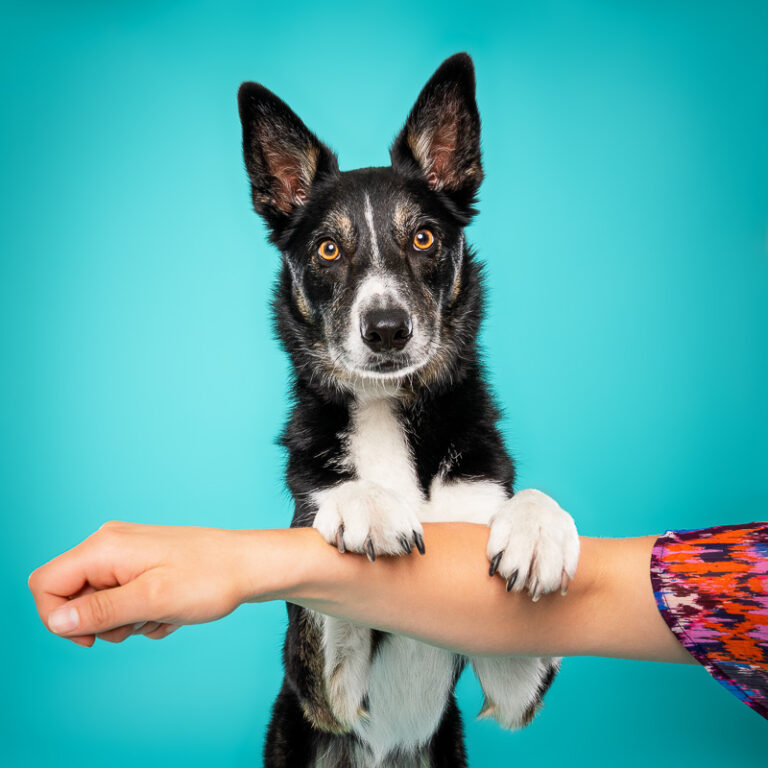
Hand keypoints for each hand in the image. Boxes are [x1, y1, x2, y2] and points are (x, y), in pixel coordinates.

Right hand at [28, 521, 259, 646]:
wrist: (249, 565)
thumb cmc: (209, 578)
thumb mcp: (152, 601)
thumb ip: (101, 611)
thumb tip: (56, 621)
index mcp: (104, 547)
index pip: (45, 584)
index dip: (57, 618)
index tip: (93, 638)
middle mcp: (110, 545)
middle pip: (72, 597)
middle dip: (102, 622)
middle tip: (141, 621)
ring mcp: (127, 554)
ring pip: (100, 603)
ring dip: (127, 621)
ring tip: (163, 614)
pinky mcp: (143, 564)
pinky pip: (124, 599)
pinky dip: (144, 613)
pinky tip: (172, 610)